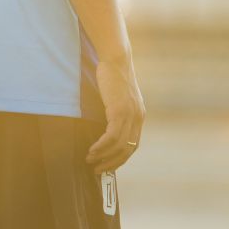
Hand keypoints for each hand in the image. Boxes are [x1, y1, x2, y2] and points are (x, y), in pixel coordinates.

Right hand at [86, 54, 145, 173]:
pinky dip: (101, 146)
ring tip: (90, 161)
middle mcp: (138, 118)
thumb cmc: (112, 76)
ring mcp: (130, 115)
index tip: (106, 165)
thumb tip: (103, 128)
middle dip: (112, 163)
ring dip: (103, 156)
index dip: (120, 159)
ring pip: (119, 146)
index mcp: (139, 116)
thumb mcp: (117, 97)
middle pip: (127, 150)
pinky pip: (111, 136)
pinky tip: (92, 150)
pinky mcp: (120, 111)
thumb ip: (116, 112)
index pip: (132, 145)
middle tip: (97, 170)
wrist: (115, 59)